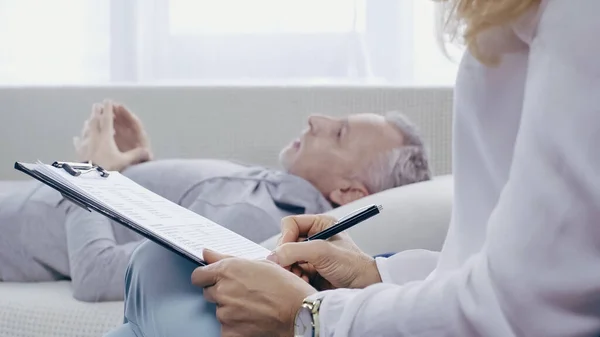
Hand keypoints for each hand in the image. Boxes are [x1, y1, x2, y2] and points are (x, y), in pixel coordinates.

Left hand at [73, 100, 151, 171]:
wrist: (87, 178)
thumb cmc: (106, 168)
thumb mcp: (123, 162)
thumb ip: (135, 155)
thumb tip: (149, 152)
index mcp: (105, 137)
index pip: (107, 119)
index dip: (108, 109)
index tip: (108, 100)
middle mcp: (93, 137)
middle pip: (94, 121)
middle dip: (96, 112)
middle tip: (97, 105)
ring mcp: (84, 144)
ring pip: (86, 129)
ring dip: (88, 122)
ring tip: (89, 118)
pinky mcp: (78, 152)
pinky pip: (78, 142)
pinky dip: (79, 138)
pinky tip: (77, 138)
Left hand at [192, 249, 316, 336]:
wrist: (300, 312)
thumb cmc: (286, 287)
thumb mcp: (260, 263)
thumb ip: (227, 258)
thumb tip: (206, 253)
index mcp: (227, 270)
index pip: (198, 276)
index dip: (207, 277)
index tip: (215, 280)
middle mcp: (222, 291)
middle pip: (210, 294)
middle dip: (223, 293)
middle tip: (245, 294)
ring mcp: (225, 313)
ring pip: (220, 312)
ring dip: (231, 310)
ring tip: (254, 307)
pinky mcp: (230, 332)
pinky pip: (226, 329)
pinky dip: (237, 327)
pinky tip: (253, 319)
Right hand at [272, 214, 381, 289]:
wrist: (364, 288)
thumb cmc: (353, 265)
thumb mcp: (323, 252)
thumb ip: (295, 250)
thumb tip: (272, 256)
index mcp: (320, 224)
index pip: (290, 224)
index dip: (285, 237)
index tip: (284, 252)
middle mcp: (314, 237)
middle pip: (286, 242)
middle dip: (287, 257)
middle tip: (292, 268)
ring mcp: (311, 255)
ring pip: (286, 258)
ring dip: (291, 269)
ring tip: (302, 277)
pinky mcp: (310, 270)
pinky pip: (292, 271)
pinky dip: (295, 278)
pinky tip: (305, 283)